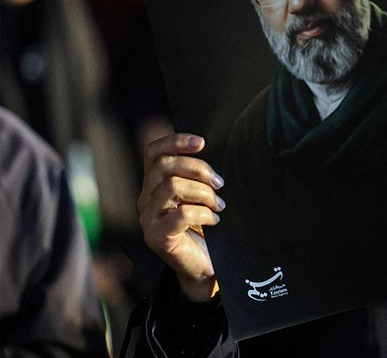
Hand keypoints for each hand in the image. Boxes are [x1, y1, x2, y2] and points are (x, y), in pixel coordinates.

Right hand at [137, 133, 223, 300]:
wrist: (203, 267)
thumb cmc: (204, 229)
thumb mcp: (199, 195)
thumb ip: (195, 175)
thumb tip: (207, 148)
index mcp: (153, 185)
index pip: (153, 152)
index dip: (175, 141)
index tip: (201, 143)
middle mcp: (145, 200)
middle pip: (165, 166)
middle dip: (198, 169)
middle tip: (219, 184)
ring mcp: (148, 220)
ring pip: (173, 187)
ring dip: (204, 193)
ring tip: (219, 206)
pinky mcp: (157, 238)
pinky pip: (181, 214)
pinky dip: (204, 213)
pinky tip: (215, 221)